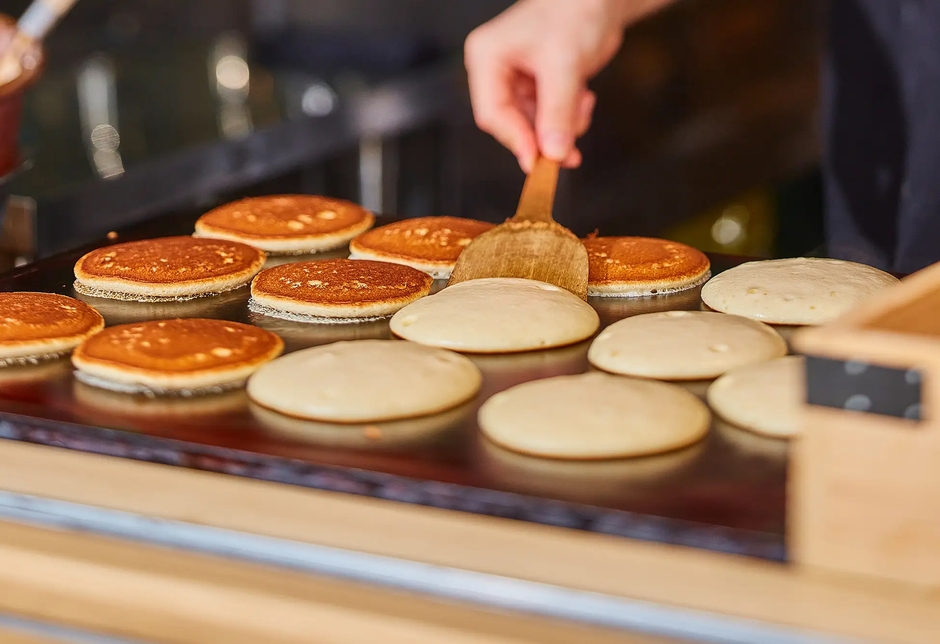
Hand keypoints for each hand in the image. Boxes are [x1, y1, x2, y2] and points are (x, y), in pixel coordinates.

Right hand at [465, 0, 670, 171]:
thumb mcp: (564, 64)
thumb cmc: (574, 12)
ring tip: (584, 106)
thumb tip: (554, 153)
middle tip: (570, 152)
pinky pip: (548, 119)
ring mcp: (517, 81)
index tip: (538, 162)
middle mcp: (497, 72)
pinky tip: (584, 100)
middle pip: (512, 124)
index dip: (516, 140)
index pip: (492, 113)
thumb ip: (558, 110)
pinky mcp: (538, 88)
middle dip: (544, 136)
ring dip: (562, 128)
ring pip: (534, 126)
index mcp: (487, 59)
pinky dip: (569, 119)